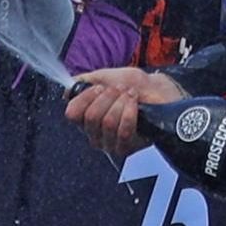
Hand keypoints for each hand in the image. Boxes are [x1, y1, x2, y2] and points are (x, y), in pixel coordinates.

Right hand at [64, 69, 184, 154]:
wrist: (158, 92)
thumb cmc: (134, 85)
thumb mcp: (107, 77)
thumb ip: (85, 81)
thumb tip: (67, 90)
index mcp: (86, 116)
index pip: (72, 113)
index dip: (86, 98)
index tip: (100, 87)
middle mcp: (94, 133)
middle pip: (91, 117)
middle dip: (108, 98)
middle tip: (120, 90)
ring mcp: (109, 143)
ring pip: (107, 123)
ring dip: (121, 104)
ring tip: (131, 95)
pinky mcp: (125, 149)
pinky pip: (123, 132)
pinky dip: (130, 114)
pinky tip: (136, 104)